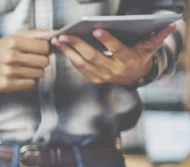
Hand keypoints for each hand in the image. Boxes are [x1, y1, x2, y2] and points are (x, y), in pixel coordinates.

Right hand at [0, 30, 51, 91]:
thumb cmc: (0, 49)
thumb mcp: (14, 38)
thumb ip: (34, 35)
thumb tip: (52, 35)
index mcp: (13, 42)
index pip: (44, 47)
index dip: (45, 49)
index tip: (40, 51)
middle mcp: (10, 57)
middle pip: (43, 61)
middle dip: (42, 61)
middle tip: (35, 61)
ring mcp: (8, 72)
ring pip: (38, 74)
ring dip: (36, 71)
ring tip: (27, 69)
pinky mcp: (6, 85)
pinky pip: (30, 84)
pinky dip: (30, 80)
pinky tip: (22, 76)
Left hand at [50, 23, 175, 84]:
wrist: (134, 77)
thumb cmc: (140, 56)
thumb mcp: (149, 47)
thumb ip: (157, 36)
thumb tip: (170, 25)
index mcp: (127, 61)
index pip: (116, 50)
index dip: (107, 40)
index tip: (96, 29)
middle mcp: (113, 70)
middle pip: (92, 57)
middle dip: (77, 45)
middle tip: (65, 35)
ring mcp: (101, 76)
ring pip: (81, 63)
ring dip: (68, 51)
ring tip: (58, 40)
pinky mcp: (93, 79)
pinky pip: (79, 67)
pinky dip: (69, 57)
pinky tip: (61, 47)